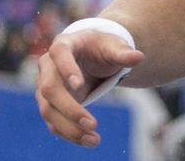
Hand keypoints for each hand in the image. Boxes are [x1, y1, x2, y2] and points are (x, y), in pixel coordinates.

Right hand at [35, 30, 143, 146]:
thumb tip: (139, 57)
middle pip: (50, 88)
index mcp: (64, 44)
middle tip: (92, 124)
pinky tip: (88, 141)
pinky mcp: (49, 104)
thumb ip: (124, 52)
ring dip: (68, 127)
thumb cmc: (101, 47)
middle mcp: (48, 66)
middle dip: (69, 108)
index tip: (79, 85)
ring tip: (93, 139)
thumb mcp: (114, 46)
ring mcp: (45, 86)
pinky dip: (69, 134)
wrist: (91, 56)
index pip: (59, 54)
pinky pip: (53, 122)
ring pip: (48, 110)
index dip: (66, 69)